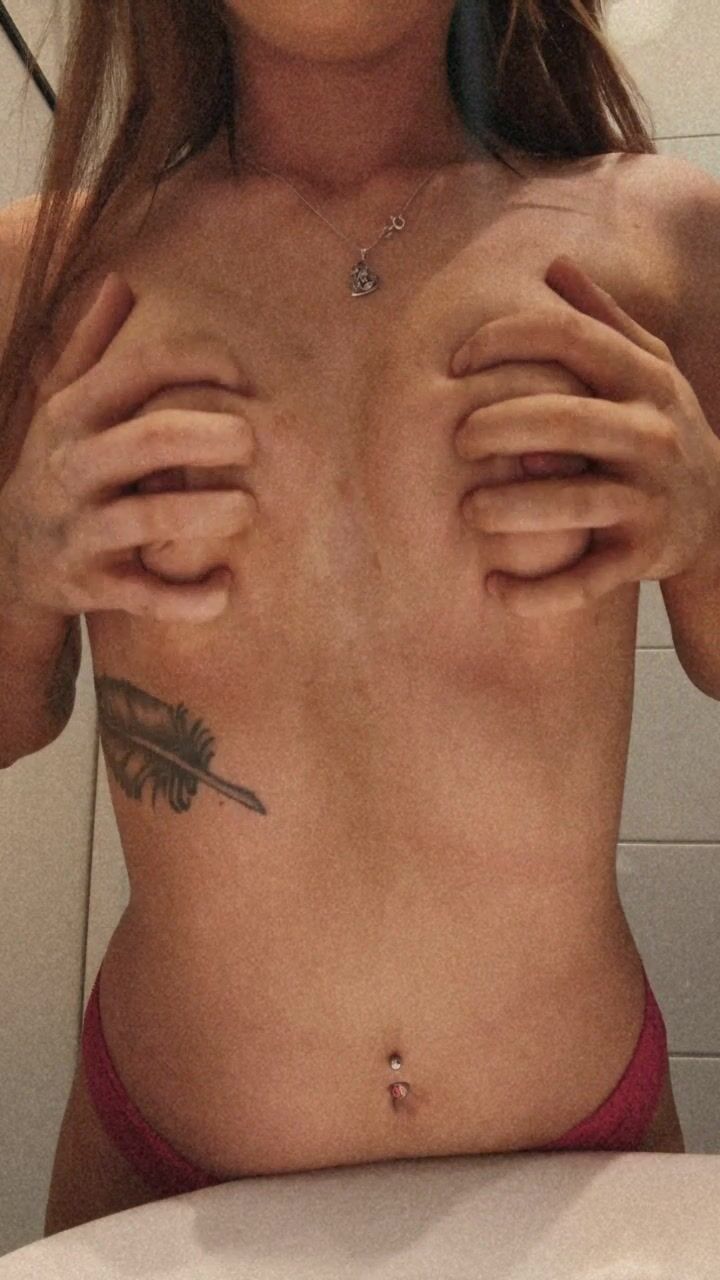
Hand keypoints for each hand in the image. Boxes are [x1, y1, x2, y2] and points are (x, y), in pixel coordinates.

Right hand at [0, 273, 253, 624]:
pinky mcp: (93, 587)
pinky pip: (145, 595)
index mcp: (74, 415)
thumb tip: (120, 280)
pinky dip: (188, 598)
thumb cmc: (58, 467)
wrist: (8, 557)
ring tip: (247, 509)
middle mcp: (75, 469)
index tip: (242, 374)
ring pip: (148, 519)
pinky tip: (225, 587)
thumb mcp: (59, 405)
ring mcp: (83, 531)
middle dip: (207, 435)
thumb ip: (92, 347)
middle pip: (147, 440)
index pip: (138, 371)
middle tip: (253, 438)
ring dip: (205, 514)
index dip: (197, 362)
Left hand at [451, 254, 719, 616]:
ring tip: (469, 513)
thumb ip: (602, 320)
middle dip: (497, 426)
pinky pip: (586, 579)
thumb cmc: (657, 430)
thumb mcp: (647, 369)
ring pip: (573, 502)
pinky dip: (538, 591)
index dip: (504, 341)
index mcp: (643, 379)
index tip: (457, 363)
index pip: (568, 338)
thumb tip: (555, 264)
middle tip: (458, 442)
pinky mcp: (645, 556)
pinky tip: (494, 589)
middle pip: (563, 419)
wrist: (717, 514)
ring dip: (510, 510)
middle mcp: (651, 433)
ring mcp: (650, 498)